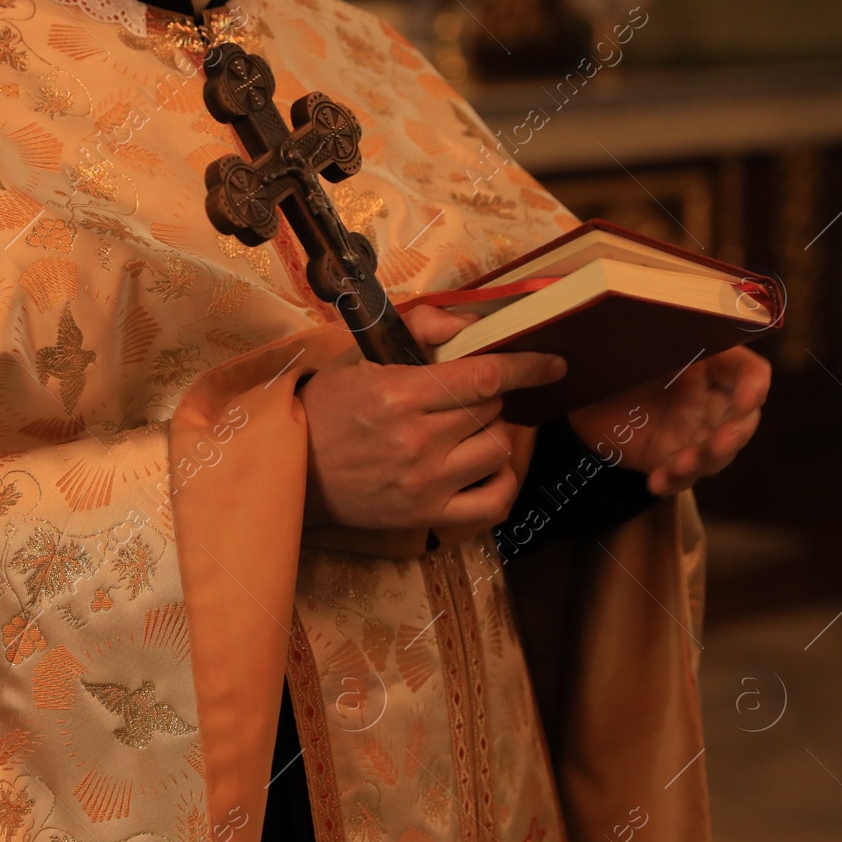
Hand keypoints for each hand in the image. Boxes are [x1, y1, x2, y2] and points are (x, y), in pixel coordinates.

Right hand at [299, 305, 564, 531]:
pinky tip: (486, 467)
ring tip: (466, 430)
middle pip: (491, 409)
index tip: (552, 363)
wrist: (288, 472)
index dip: (527, 366)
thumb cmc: (322, 411)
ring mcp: (425, 483)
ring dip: (492, 433)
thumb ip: (419, 332)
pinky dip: (502, 483)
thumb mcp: (360, 359)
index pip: (483, 376)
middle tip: (464, 396)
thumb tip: (471, 325)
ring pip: (498, 448)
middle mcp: (417, 441)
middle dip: (488, 396)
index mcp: (398, 395)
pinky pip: (493, 502)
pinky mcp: (426, 515)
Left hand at [568, 346, 770, 495]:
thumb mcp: (633, 342)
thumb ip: (658, 336)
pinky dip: (672, 480)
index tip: (749, 399)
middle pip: (743, 420)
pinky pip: (681, 476)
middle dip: (735, 434)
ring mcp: (692, 432)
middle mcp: (709, 399)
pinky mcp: (669, 457)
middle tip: (719, 443)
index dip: (755, 386)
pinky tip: (656, 482)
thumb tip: (672, 317)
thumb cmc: (612, 356)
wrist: (578, 390)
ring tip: (680, 465)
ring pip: (717, 453)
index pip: (750, 373)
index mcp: (709, 363)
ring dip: (703, 461)